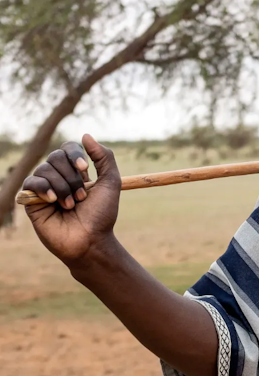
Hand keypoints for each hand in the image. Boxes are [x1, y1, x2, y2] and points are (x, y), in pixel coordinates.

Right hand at [22, 134, 120, 264]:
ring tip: (72, 205)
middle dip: (72, 176)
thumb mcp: (111, 183)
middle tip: (82, 197)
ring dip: (63, 187)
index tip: (85, 168)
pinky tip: (54, 201)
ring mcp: (44, 188)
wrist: (90, 240)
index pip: (68, 148)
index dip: (74, 154)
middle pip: (56, 157)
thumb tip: (85, 135)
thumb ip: (104, 157)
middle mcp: (59, 177)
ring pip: (45, 169)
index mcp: (76, 172)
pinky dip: (44, 188)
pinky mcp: (31, 200)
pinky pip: (31, 182)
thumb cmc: (102, 214)